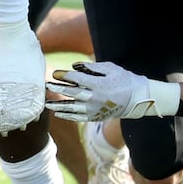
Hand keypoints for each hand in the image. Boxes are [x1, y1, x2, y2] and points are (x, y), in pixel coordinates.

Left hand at [46, 60, 180, 121]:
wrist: (137, 99)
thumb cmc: (123, 79)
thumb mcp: (110, 68)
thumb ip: (92, 67)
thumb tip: (74, 66)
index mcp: (99, 84)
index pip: (77, 79)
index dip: (64, 75)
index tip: (55, 73)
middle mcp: (95, 98)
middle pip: (72, 93)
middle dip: (58, 88)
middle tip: (46, 85)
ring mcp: (95, 109)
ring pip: (72, 108)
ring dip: (58, 105)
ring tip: (46, 103)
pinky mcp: (95, 117)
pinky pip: (78, 117)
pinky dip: (67, 115)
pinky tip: (58, 113)